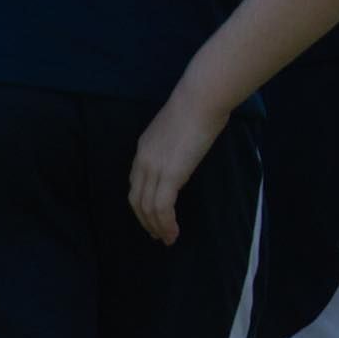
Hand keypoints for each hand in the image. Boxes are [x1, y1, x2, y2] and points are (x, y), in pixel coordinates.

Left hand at [128, 84, 230, 245]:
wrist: (201, 98)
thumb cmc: (199, 104)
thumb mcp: (179, 126)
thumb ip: (175, 143)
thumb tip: (185, 153)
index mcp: (144, 147)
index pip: (136, 182)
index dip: (141, 202)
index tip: (151, 214)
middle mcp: (143, 161)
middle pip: (137, 199)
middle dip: (145, 220)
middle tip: (156, 234)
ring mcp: (154, 169)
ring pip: (148, 208)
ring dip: (157, 227)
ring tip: (167, 238)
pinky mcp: (169, 176)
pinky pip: (162, 208)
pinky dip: (165, 224)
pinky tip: (173, 232)